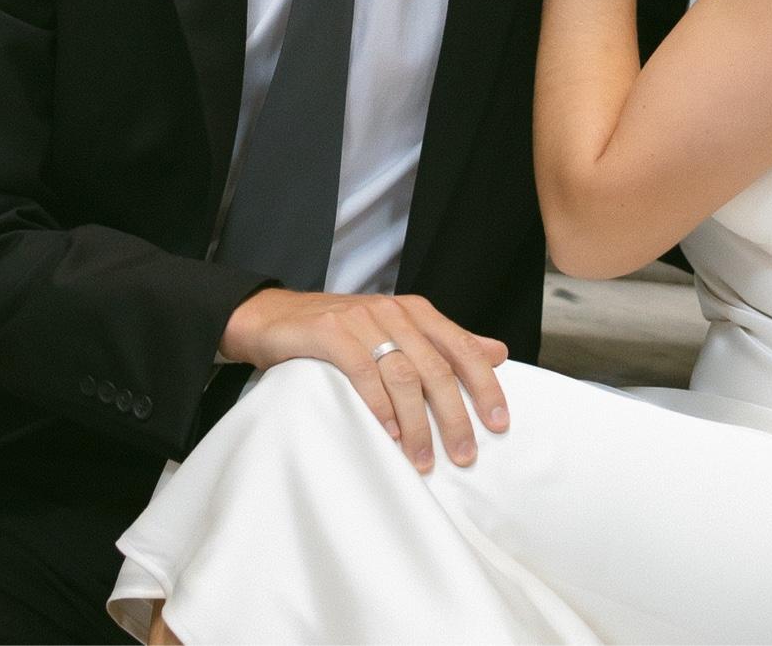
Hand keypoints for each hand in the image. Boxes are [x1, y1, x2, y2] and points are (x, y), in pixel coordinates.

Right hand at [220, 289, 510, 473]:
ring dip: (417, 424)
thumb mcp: (396, 332)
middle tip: (464, 456)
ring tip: (422, 459)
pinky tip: (388, 434)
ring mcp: (362, 320)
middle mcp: (394, 312)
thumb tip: (498, 353)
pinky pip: (363, 373)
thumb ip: (445, 343)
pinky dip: (379, 407)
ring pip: (403, 375)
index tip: (499, 424)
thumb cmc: (340, 332)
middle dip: (454, 417)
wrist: (273, 317)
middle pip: (436, 369)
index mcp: (416, 312)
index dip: (485, 387)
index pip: (463, 349)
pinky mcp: (330, 332)